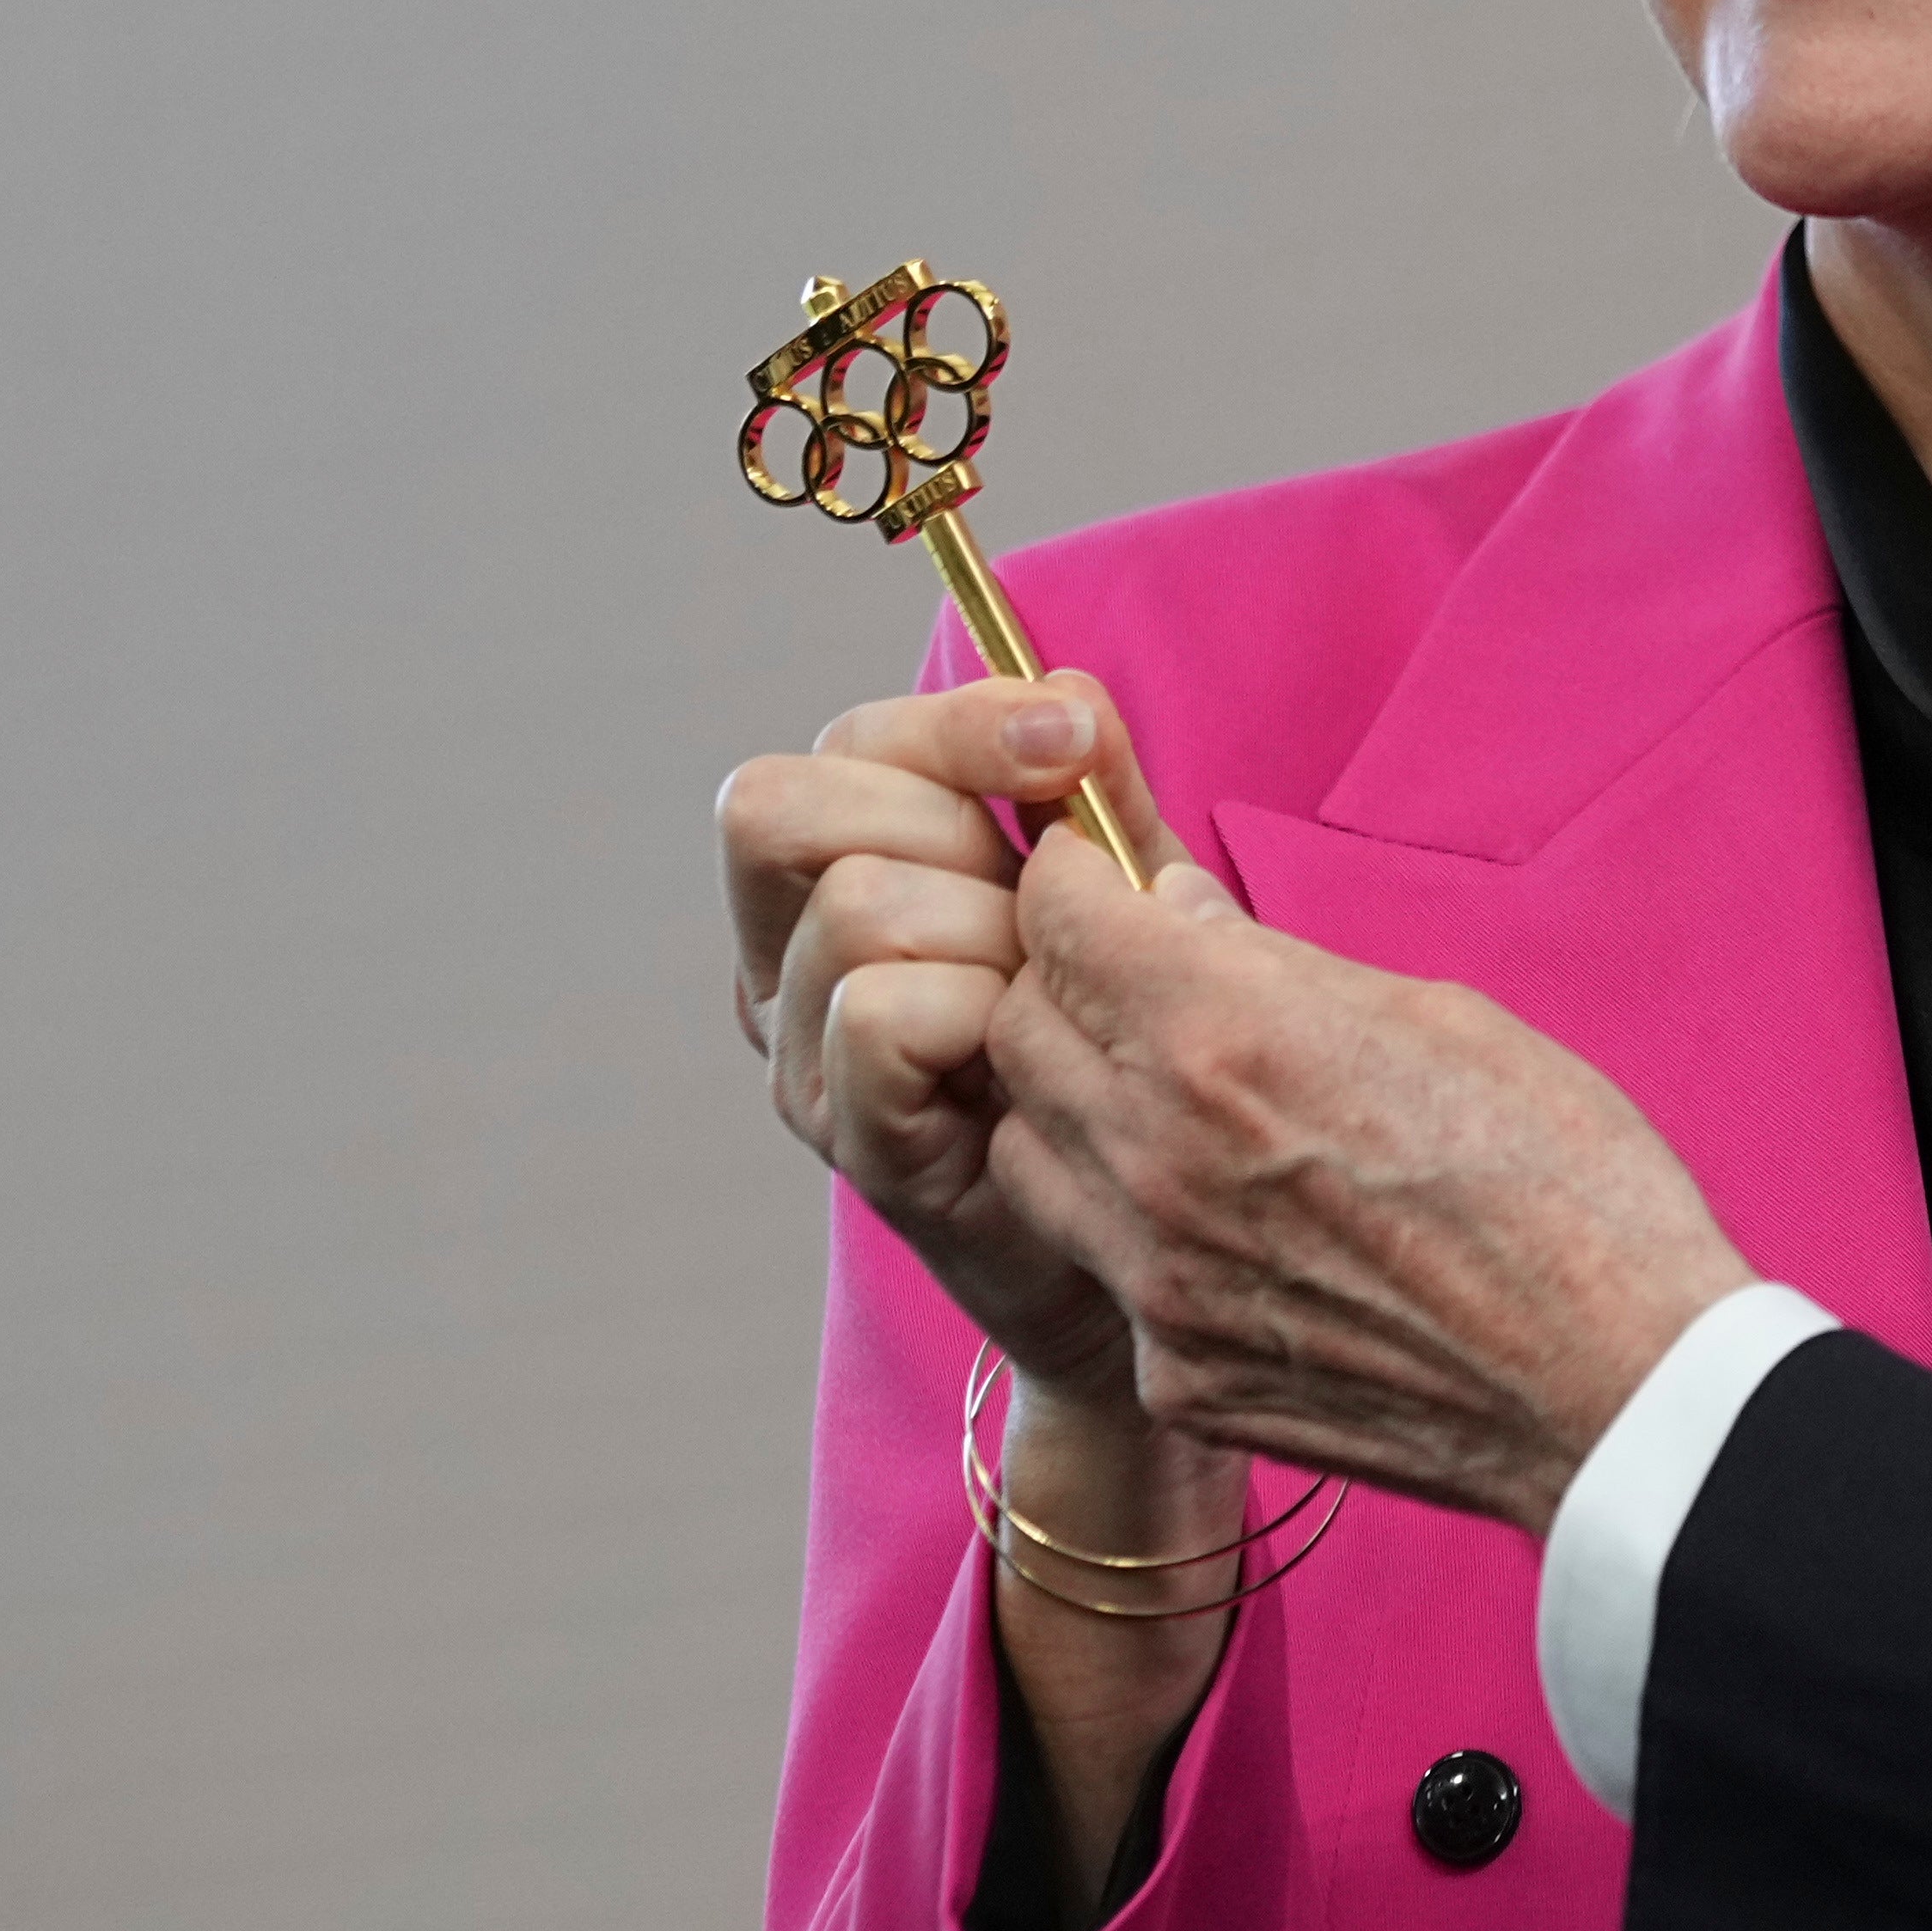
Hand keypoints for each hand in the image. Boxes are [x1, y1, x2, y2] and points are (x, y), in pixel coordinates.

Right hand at [721, 677, 1149, 1390]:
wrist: (1147, 1235)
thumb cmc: (1120, 1048)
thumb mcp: (1116, 899)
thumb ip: (1089, 798)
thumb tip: (1069, 694)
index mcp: (835, 877)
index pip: (837, 743)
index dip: (953, 721)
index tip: (1069, 743)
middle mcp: (784, 959)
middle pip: (784, 805)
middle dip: (945, 825)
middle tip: (1039, 904)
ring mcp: (802, 1055)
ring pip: (852, 906)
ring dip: (984, 932)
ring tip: (1044, 998)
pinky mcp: (850, 1140)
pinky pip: (883, 1015)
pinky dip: (977, 1013)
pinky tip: (1025, 1055)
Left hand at [982, 826, 1756, 1534]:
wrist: (1619, 1386)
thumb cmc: (1568, 1186)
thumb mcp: (1446, 1020)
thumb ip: (1280, 969)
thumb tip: (1176, 916)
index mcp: (1226, 1035)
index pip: (1056, 916)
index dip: (1076, 881)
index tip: (1103, 880)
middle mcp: (1155, 1153)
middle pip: (1015, 1028)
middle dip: (1063, 985)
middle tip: (1137, 986)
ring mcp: (1156, 1278)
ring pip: (1026, 1153)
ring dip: (1071, 1111)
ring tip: (1166, 1110)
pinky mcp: (1178, 1374)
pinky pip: (1107, 1273)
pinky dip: (1143, 1236)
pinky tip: (1237, 1233)